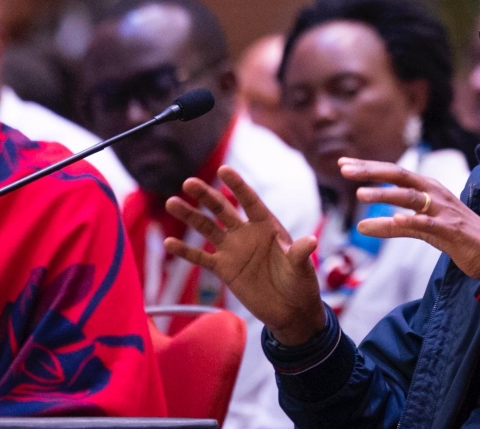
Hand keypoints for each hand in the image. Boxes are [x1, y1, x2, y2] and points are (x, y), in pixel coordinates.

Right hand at [163, 165, 325, 345]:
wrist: (290, 310)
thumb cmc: (300, 283)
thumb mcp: (301, 267)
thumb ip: (300, 254)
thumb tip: (311, 241)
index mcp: (267, 226)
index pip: (250, 201)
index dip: (237, 186)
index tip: (223, 170)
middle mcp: (247, 233)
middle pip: (223, 210)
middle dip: (207, 196)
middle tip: (188, 182)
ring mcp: (233, 250)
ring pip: (207, 228)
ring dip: (190, 216)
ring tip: (172, 202)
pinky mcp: (224, 269)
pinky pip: (201, 258)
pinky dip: (185, 251)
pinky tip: (168, 243)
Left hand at [341, 157, 479, 278]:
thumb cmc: (455, 237)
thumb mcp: (420, 230)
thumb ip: (391, 227)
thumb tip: (360, 226)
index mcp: (428, 189)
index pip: (394, 173)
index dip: (368, 168)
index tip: (343, 163)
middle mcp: (435, 193)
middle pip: (400, 176)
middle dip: (371, 172)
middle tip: (344, 169)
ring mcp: (443, 211)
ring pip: (410, 197)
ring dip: (385, 195)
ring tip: (360, 196)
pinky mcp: (451, 230)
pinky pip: (428, 224)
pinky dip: (411, 221)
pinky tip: (395, 220)